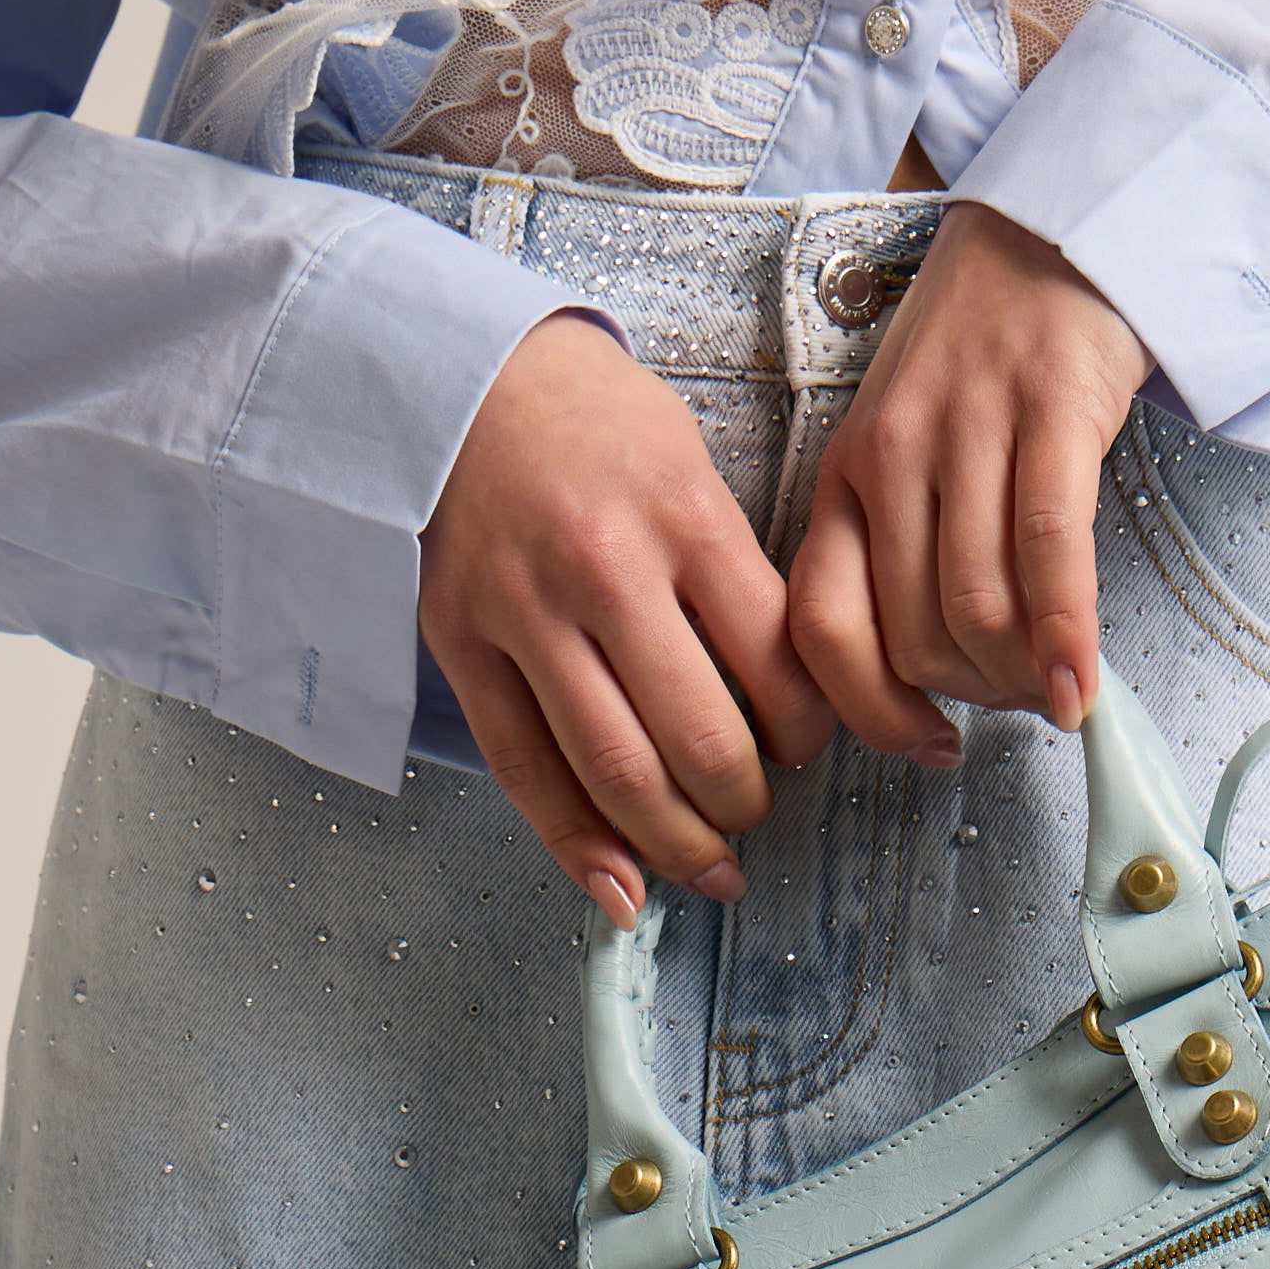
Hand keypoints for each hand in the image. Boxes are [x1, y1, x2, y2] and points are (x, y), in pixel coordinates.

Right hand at [422, 316, 905, 925]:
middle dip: (745, 801)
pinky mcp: (462, 644)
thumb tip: (782, 693)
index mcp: (682, 515)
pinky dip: (575, 845)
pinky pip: (523, 769)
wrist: (459, 379)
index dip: (810, 728)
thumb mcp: (687, 463)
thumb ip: (731, 572)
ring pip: (614, 768)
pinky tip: (620, 889)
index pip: (775, 660)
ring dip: (675, 841)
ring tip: (709, 864)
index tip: (810, 743)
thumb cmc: (589, 419)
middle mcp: (605, 569)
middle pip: (701, 734)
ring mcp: (525, 612)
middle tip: (757, 811)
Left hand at [788, 202, 1153, 742]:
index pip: (820, 627)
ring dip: (1022, 678)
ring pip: (977, 607)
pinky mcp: (1051, 412)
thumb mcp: (903, 448)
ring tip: (1056, 690)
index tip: (923, 744)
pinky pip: (1050, 551)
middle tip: (1018, 704)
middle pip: (912, 633)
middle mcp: (892, 457)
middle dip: (969, 697)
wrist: (1047, 240)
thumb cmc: (978, 359)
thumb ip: (900, 547)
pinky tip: (1081, 685)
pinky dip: (1066, 637)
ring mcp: (969, 432)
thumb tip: (932, 677)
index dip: (868, 711)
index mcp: (843, 475)